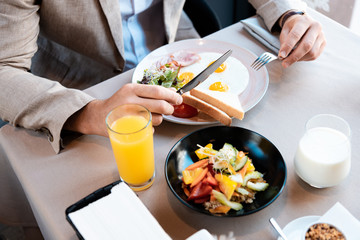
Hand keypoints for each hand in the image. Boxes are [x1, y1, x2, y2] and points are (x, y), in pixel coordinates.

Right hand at [64, 83, 182, 136]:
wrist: (97, 116)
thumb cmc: (118, 103)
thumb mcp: (133, 92)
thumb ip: (152, 92)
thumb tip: (172, 92)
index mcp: (131, 89)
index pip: (157, 91)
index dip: (171, 96)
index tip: (178, 98)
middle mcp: (129, 101)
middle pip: (160, 105)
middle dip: (170, 109)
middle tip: (170, 109)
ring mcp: (129, 116)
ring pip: (157, 118)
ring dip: (160, 119)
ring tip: (153, 116)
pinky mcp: (129, 129)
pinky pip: (150, 129)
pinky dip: (152, 128)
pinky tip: (144, 124)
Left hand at [278, 13, 325, 67]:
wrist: (304, 23)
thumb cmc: (293, 28)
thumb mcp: (285, 31)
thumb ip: (284, 42)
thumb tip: (283, 56)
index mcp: (304, 21)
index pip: (296, 35)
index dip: (288, 46)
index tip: (281, 56)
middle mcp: (315, 26)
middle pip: (306, 45)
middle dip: (294, 57)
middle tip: (284, 64)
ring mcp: (321, 35)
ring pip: (311, 52)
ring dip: (299, 59)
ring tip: (291, 59)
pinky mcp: (323, 43)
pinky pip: (314, 56)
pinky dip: (304, 59)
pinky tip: (298, 56)